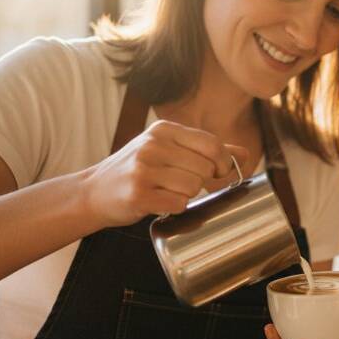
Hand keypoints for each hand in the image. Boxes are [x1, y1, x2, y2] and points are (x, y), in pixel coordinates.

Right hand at [80, 119, 248, 227]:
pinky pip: (178, 204)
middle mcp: (153, 145)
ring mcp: (144, 169)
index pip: (212, 144)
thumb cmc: (138, 170)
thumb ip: (208, 150)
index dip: (223, 163)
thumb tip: (245, 155)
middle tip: (183, 184)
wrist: (94, 191)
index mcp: (164, 130)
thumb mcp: (169, 150)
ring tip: (166, 191)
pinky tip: (159, 202)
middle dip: (202, 182)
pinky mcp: (138, 194)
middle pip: (205, 168)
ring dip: (186, 196)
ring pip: (193, 187)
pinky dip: (174, 208)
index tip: (218, 173)